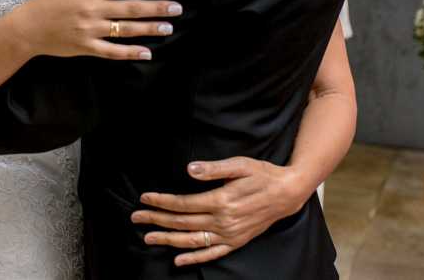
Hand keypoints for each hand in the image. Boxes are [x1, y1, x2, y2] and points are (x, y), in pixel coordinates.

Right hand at [6, 0, 180, 61]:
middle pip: (129, 7)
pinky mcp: (86, 48)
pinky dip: (129, 53)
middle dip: (155, 7)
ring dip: (148, 29)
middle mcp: (92, 9)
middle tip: (177, 7)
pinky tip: (147, 53)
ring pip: (124, 29)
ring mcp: (89, 30)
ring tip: (168, 27)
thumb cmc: (48, 1)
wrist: (26, 28)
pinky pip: (111, 52)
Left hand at [131, 157, 307, 265]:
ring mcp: (229, 235)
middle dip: (156, 219)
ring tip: (147, 238)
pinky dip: (193, 258)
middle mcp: (223, 221)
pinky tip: (178, 260)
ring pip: (191, 241)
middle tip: (136, 218)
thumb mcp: (240, 164)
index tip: (144, 198)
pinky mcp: (236, 242)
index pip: (182, 204)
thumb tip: (189, 169)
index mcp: (221, 200)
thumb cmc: (263, 174)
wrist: (287, 193)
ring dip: (167, 240)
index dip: (161, 201)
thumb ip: (213, 168)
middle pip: (182, 223)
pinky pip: (211, 254)